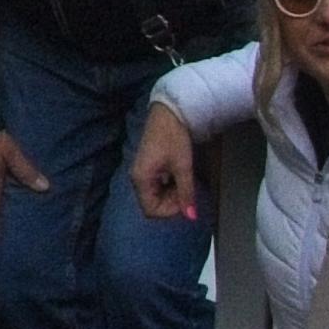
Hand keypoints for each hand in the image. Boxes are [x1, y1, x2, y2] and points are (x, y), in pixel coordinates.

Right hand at [124, 104, 201, 221]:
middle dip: (171, 203)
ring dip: (171, 194)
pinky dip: (168, 186)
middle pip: (152, 204)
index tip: (185, 200)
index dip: (170, 211)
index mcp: (142, 179)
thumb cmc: (174, 137)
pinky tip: (178, 175)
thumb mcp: (183, 166)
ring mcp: (142, 171)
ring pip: (155, 195)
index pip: (151, 210)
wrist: (168, 111)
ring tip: (184, 181)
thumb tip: (191, 217)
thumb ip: (186, 192)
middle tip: (187, 190)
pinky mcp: (147, 166)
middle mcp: (137, 178)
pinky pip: (156, 185)